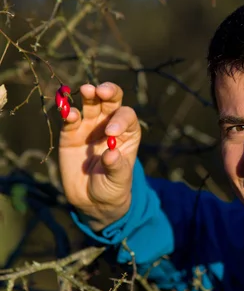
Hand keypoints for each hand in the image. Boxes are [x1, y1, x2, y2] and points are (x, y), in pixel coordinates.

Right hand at [59, 82, 141, 230]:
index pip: (127, 117)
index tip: (111, 132)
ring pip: (91, 104)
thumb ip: (116, 167)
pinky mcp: (70, 134)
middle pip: (111, 102)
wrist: (92, 199)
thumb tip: (111, 154)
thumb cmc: (113, 187)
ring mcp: (89, 127)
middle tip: (101, 91)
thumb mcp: (119, 180)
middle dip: (108, 92)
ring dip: (89, 95)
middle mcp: (109, 124)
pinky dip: (68, 113)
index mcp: (127, 133)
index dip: (120, 120)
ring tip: (87, 90)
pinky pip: (70, 120)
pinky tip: (68, 113)